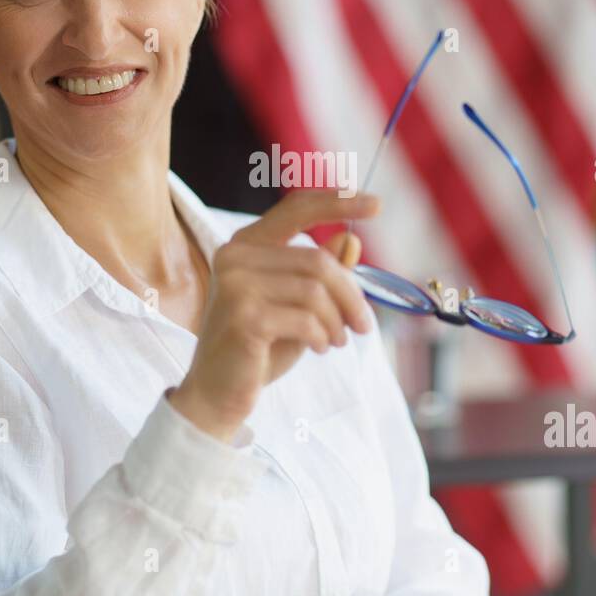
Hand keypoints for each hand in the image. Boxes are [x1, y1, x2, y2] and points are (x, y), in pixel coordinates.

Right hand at [169, 190, 379, 441]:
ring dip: (338, 321)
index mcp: (246, 245)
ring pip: (316, 291)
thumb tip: (349, 240)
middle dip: (351, 295)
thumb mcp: (297, 305)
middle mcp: (235, 257)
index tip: (377, 204)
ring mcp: (235, 285)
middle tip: (363, 325)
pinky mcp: (244, 316)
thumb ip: (319, 273)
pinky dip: (323, 336)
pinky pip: (307, 319)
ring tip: (336, 341)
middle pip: (318, 261)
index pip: (296, 209)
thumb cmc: (260, 347)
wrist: (218, 393)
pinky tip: (319, 349)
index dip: (338, 202)